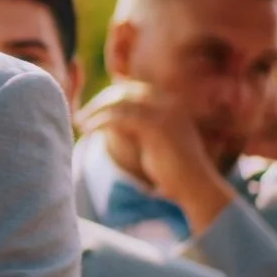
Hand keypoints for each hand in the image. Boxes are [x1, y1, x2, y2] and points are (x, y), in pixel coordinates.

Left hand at [77, 81, 235, 231]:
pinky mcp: (156, 127)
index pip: (132, 90)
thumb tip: (115, 122)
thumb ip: (141, 127)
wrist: (196, 186)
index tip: (92, 111)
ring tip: (79, 124)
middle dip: (99, 103)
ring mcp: (163, 113)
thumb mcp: (157, 142)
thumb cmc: (175, 170)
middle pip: (123, 92)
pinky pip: (119, 118)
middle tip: (81, 117)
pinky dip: (100, 122)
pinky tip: (88, 131)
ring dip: (95, 111)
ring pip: (119, 103)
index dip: (109, 98)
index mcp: (169, 103)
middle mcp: (168, 103)